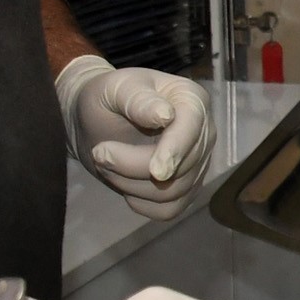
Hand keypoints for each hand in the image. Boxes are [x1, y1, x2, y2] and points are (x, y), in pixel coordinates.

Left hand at [59, 57, 213, 220]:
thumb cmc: (106, 96)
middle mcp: (203, 133)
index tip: (156, 172)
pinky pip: (169, 210)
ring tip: (105, 162)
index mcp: (192, 100)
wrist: (96, 119)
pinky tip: (123, 181)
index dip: (175, 151)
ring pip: (173, 193)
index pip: (192, 130)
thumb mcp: (115, 89)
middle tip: (99, 153)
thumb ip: (138, 100)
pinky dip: (141, 203)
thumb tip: (166, 115)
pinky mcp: (185, 189)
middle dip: (133, 167)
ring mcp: (197, 164)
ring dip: (131, 185)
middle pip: (181, 168)